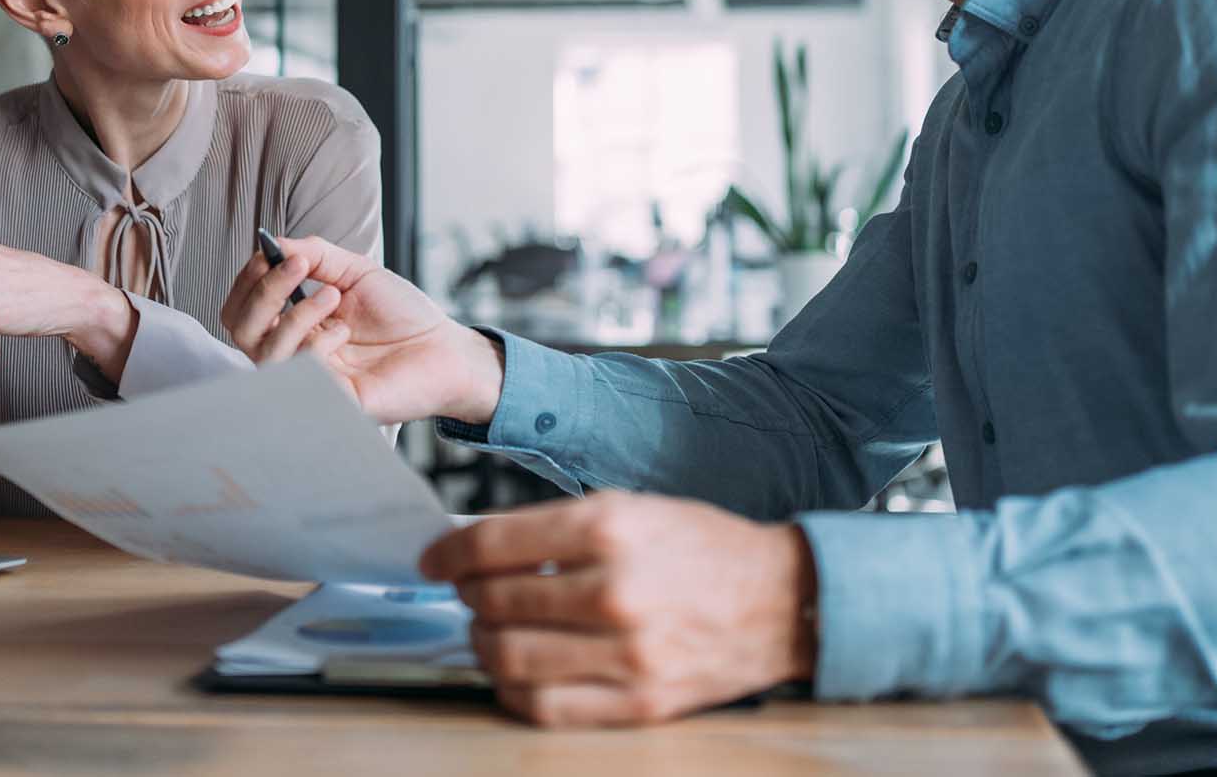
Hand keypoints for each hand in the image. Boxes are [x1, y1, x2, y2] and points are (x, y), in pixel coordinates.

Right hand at [218, 234, 505, 423]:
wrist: (445, 348)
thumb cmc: (403, 314)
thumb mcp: (355, 272)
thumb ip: (315, 255)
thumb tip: (275, 244)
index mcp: (294, 323)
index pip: (243, 308)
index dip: (248, 280)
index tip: (270, 252)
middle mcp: (294, 353)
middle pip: (240, 330)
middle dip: (262, 293)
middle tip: (297, 267)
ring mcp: (309, 380)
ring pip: (264, 353)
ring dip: (296, 314)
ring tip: (334, 296)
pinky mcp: (329, 402)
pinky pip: (299, 375)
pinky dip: (316, 344)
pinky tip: (345, 332)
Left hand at [420, 492, 818, 726]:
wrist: (782, 600)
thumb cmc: (705, 548)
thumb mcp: (633, 508)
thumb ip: (558, 527)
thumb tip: (482, 547)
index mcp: (610, 529)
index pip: (494, 545)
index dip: (449, 554)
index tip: (434, 559)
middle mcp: (613, 591)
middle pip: (495, 602)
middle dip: (467, 596)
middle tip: (466, 591)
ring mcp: (625, 654)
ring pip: (510, 658)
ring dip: (483, 644)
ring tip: (488, 630)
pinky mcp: (638, 702)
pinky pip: (546, 707)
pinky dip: (513, 692)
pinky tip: (512, 674)